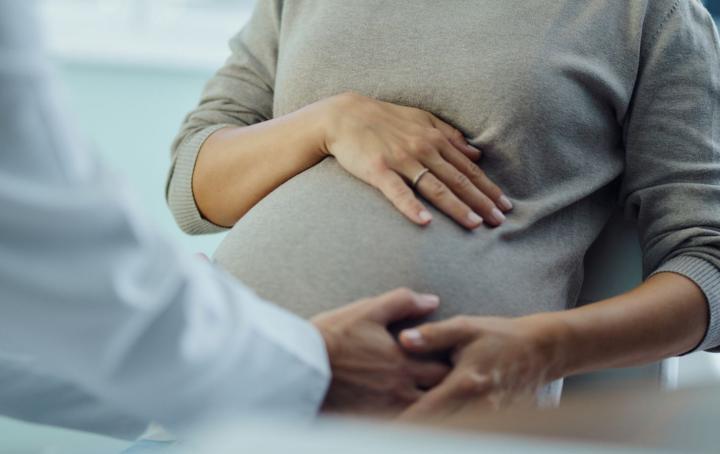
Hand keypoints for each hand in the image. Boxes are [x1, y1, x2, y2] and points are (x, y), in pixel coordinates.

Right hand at [312, 288, 450, 415]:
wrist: (300, 365)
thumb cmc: (332, 336)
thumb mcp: (368, 310)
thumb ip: (403, 302)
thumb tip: (431, 301)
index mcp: (403, 363)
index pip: (445, 369)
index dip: (453, 365)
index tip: (451, 359)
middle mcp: (399, 390)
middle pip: (439, 396)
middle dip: (446, 388)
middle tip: (445, 379)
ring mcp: (385, 410)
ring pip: (423, 414)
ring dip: (429, 405)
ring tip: (429, 397)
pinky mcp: (370, 422)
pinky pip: (400, 426)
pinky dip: (409, 419)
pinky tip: (406, 411)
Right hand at [319, 92, 512, 228]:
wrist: (344, 115)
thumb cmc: (383, 118)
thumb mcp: (421, 119)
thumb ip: (450, 135)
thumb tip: (477, 153)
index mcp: (434, 139)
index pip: (467, 168)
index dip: (488, 188)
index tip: (505, 205)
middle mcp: (423, 149)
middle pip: (458, 180)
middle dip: (481, 201)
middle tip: (499, 221)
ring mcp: (401, 160)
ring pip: (436, 187)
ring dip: (457, 207)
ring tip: (475, 224)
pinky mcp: (379, 170)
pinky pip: (398, 191)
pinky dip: (412, 206)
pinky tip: (425, 222)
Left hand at [397, 315, 564, 418]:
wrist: (542, 350)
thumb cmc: (500, 336)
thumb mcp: (465, 328)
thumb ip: (433, 335)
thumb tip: (403, 339)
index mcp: (465, 384)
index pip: (425, 414)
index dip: (401, 423)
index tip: (380, 425)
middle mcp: (478, 408)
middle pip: (438, 431)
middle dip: (413, 432)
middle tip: (386, 429)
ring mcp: (491, 419)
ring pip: (455, 433)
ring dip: (432, 431)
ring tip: (402, 429)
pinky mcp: (498, 423)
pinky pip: (471, 431)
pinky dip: (452, 430)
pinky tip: (435, 427)